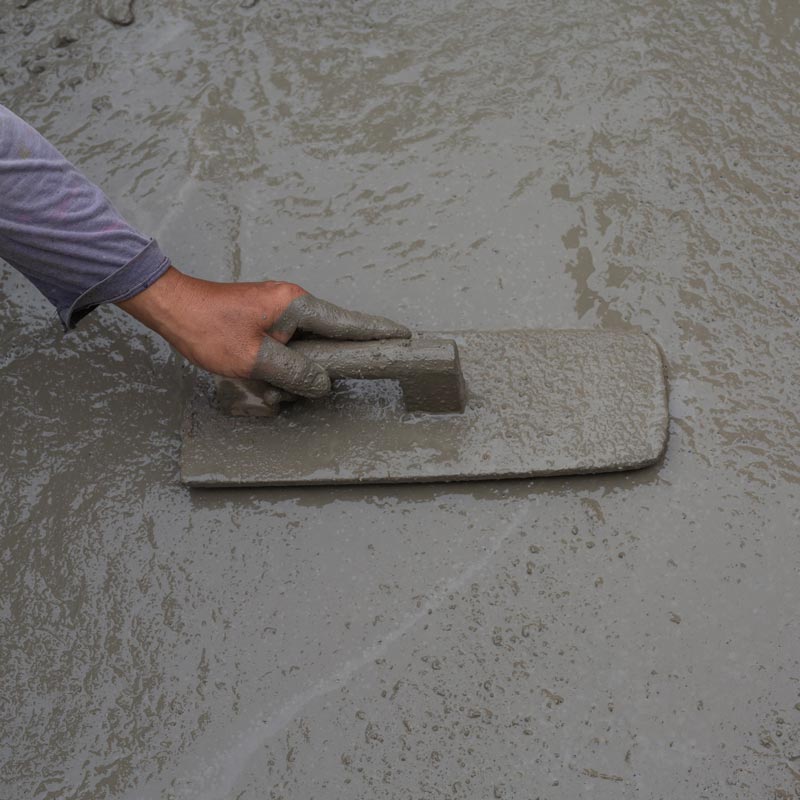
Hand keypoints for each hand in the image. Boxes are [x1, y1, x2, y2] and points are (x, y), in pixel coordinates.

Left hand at [117, 267, 410, 396]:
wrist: (171, 307)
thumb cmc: (207, 327)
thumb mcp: (253, 359)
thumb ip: (295, 374)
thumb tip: (322, 384)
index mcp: (296, 305)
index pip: (348, 323)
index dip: (378, 332)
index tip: (405, 337)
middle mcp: (292, 304)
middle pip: (326, 342)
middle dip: (313, 370)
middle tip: (286, 382)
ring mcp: (279, 312)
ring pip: (303, 351)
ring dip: (287, 373)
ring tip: (258, 381)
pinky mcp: (266, 322)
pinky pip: (285, 350)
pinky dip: (275, 368)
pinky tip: (255, 377)